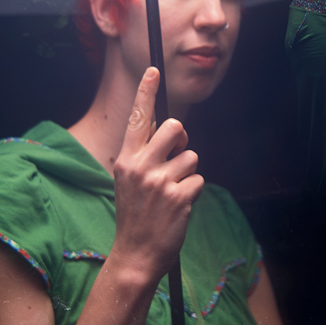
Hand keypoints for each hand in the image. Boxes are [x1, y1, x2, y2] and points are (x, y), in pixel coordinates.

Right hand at [111, 67, 203, 279]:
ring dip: (188, 173)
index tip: (154, 70)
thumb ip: (143, 154)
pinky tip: (179, 207)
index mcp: (126, 159)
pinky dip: (194, 192)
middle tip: (176, 157)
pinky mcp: (179, 196)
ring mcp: (160, 181)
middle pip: (176, 127)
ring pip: (191, 156)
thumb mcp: (128, 181)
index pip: (138, 118)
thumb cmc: (136, 214)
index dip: (146, 92)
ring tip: (172, 193)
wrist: (136, 254)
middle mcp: (141, 166)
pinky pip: (199, 179)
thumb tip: (165, 126)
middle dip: (182, 138)